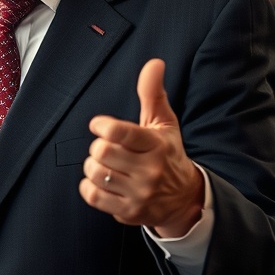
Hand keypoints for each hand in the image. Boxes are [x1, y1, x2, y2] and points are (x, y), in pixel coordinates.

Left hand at [78, 58, 203, 237]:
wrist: (184, 198)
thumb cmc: (167, 153)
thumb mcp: (164, 123)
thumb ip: (153, 93)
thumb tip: (154, 63)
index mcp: (156, 145)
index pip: (120, 133)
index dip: (101, 125)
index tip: (99, 125)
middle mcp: (150, 171)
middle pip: (101, 152)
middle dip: (98, 146)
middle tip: (108, 148)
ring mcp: (140, 194)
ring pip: (94, 173)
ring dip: (93, 166)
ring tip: (107, 165)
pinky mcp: (129, 212)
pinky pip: (92, 195)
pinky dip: (90, 186)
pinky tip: (102, 182)